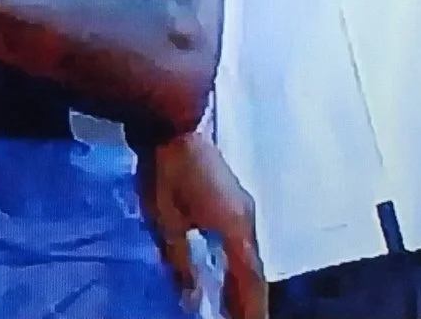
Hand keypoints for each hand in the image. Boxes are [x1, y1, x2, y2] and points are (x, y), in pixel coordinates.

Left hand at [137, 133, 266, 318]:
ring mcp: (242, 204)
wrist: (171, 119)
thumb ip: (181, 261)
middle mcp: (247, 217)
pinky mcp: (232, 196)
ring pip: (250, 254)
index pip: (249, 277)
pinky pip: (243, 239)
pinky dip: (240, 262)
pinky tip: (229, 271)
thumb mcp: (166, 221)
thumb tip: (192, 297)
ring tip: (239, 307)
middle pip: (255, 268)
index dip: (250, 308)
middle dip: (252, 300)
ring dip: (246, 282)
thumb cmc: (166, 170)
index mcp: (235, 226)